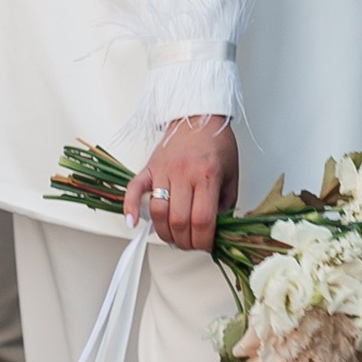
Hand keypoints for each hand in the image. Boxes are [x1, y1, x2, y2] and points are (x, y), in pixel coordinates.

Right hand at [124, 114, 235, 253]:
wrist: (199, 116)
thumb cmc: (216, 143)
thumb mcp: (232, 174)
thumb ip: (226, 203)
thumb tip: (216, 229)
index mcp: (207, 175)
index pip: (202, 220)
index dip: (203, 241)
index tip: (206, 245)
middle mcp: (183, 173)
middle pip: (179, 221)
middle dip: (185, 242)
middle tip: (190, 244)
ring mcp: (163, 170)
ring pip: (158, 212)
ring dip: (164, 233)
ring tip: (173, 237)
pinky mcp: (149, 167)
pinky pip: (134, 189)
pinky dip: (130, 207)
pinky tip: (132, 222)